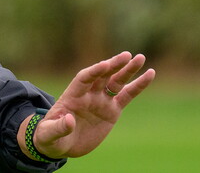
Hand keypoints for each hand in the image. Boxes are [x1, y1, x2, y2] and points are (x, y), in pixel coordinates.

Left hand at [19, 51, 155, 159]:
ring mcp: (101, 101)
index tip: (105, 65)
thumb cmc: (50, 137)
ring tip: (141, 58)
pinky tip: (150, 74)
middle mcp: (88, 95)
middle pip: (102, 76)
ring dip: (127, 70)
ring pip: (116, 82)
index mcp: (72, 96)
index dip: (94, 72)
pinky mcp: (112, 111)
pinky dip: (138, 86)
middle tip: (127, 55)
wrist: (60, 144)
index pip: (84, 79)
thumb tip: (69, 120)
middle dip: (113, 65)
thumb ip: (59, 127)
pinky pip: (127, 96)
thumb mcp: (49, 134)